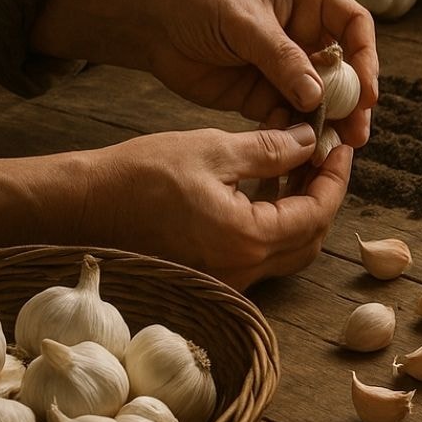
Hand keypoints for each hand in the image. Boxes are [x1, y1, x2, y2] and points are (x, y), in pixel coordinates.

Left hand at [31, 0, 378, 146]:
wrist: (148, 23)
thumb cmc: (195, 1)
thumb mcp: (242, 22)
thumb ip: (281, 58)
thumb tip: (317, 96)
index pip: (354, 25)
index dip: (366, 58)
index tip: (366, 91)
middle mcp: (304, 32)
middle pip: (344, 68)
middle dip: (353, 101)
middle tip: (357, 133)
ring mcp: (286, 65)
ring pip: (322, 97)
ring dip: (330, 122)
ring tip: (335, 147)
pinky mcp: (265, 92)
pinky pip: (291, 115)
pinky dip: (297, 132)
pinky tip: (299, 148)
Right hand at [83, 125, 351, 289]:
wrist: (79, 207)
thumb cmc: (137, 176)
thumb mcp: (211, 149)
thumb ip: (270, 149)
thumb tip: (310, 142)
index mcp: (249, 239)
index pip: (318, 212)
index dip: (336, 177)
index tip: (342, 147)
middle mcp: (244, 270)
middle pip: (310, 237)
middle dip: (323, 194)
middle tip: (324, 156)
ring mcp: (227, 279)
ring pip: (287, 249)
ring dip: (300, 209)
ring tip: (297, 164)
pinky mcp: (211, 276)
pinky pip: (259, 253)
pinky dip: (273, 222)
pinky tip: (266, 187)